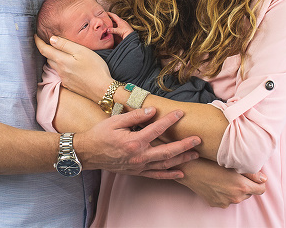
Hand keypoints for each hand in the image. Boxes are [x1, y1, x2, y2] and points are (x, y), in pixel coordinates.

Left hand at [35, 34, 111, 101]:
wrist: (103, 89)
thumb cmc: (95, 68)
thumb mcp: (81, 51)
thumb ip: (65, 44)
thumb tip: (51, 39)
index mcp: (61, 60)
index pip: (44, 49)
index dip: (38, 42)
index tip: (35, 35)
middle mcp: (60, 70)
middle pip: (49, 58)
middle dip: (47, 50)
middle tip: (49, 42)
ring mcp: (64, 79)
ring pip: (55, 66)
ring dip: (54, 59)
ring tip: (60, 53)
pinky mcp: (70, 85)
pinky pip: (61, 74)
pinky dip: (62, 68)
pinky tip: (70, 66)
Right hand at [76, 107, 200, 178]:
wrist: (88, 154)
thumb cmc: (100, 135)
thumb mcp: (115, 121)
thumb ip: (135, 116)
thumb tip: (152, 110)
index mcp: (134, 141)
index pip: (157, 129)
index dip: (170, 120)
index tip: (180, 113)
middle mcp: (139, 156)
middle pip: (167, 151)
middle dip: (184, 145)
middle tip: (197, 140)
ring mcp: (139, 166)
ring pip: (165, 164)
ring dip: (181, 160)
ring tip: (195, 155)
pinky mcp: (137, 172)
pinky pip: (156, 175)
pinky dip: (169, 175)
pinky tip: (181, 173)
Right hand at [106, 11, 133, 43]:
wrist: (131, 35)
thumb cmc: (126, 32)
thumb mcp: (118, 31)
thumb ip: (112, 30)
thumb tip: (107, 30)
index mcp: (120, 21)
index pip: (114, 15)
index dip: (109, 14)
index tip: (106, 12)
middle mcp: (121, 22)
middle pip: (114, 18)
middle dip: (110, 18)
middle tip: (106, 18)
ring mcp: (122, 24)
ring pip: (116, 22)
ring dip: (112, 22)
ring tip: (108, 23)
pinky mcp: (123, 28)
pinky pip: (117, 25)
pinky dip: (114, 25)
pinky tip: (113, 27)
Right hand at [177, 158, 266, 207]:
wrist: (190, 169)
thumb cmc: (210, 162)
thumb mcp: (232, 164)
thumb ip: (251, 173)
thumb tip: (264, 179)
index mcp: (242, 186)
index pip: (261, 189)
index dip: (259, 182)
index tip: (253, 176)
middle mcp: (235, 197)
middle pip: (249, 193)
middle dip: (246, 184)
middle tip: (235, 173)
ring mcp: (225, 202)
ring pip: (237, 196)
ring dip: (235, 189)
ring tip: (224, 177)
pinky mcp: (217, 204)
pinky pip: (226, 199)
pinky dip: (225, 193)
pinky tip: (217, 183)